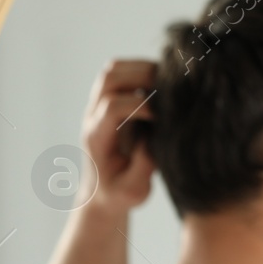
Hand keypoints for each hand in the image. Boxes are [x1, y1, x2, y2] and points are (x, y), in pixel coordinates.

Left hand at [79, 59, 157, 214]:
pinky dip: (143, 72)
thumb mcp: (133, 191)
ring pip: (113, 69)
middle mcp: (93, 116)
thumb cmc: (118, 194)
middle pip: (110, 77)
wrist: (102, 193)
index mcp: (96, 137)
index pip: (112, 106)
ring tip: (167, 85)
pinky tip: (162, 88)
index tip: (162, 119)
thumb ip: (144, 165)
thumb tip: (154, 135)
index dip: (141, 105)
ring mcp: (98, 106)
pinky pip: (123, 72)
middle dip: (142, 76)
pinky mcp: (110, 100)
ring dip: (142, 69)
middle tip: (169, 90)